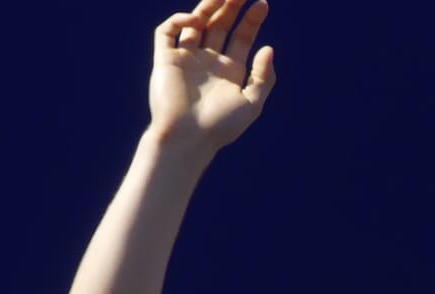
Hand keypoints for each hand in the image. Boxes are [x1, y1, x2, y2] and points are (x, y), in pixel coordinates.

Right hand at [150, 0, 275, 151]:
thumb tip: (269, 48)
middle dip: (231, 6)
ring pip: (196, 23)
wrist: (187, 139)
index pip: (241, 37)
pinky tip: (195, 19)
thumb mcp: (252, 104)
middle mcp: (207, 62)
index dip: (252, 20)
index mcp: (229, 72)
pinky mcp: (165, 60)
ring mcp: (186, 59)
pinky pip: (167, 32)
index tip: (263, 4)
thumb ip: (264, 77)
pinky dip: (179, 19)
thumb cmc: (220, 127)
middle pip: (220, 25)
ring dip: (208, 5)